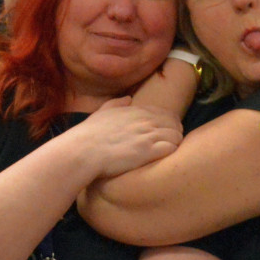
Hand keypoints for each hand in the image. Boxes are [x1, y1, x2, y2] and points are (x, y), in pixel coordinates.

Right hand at [66, 97, 181, 180]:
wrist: (82, 151)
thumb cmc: (89, 134)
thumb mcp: (101, 112)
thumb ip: (116, 104)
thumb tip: (128, 98)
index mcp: (137, 110)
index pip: (166, 114)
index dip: (168, 126)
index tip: (163, 136)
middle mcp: (145, 120)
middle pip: (175, 124)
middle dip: (174, 135)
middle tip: (166, 147)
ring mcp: (148, 134)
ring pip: (177, 136)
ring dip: (173, 145)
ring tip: (164, 155)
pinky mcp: (148, 150)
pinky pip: (172, 148)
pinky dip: (171, 153)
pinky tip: (162, 160)